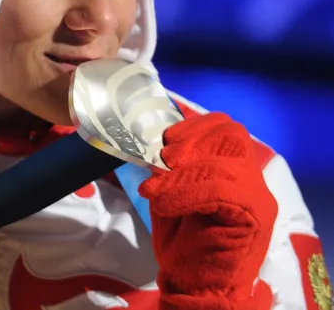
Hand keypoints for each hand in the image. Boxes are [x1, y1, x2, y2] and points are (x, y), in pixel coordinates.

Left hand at [139, 112, 277, 309]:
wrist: (197, 284)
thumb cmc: (184, 240)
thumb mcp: (170, 192)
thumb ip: (169, 168)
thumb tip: (153, 145)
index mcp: (234, 168)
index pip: (226, 128)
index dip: (195, 126)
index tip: (165, 138)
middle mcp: (252, 179)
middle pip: (231, 136)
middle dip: (192, 141)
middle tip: (162, 161)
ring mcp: (257, 198)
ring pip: (223, 166)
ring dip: (180, 175)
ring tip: (154, 191)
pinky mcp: (255, 218)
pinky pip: (223, 192)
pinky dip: (187, 193)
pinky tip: (164, 204)